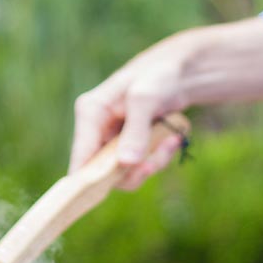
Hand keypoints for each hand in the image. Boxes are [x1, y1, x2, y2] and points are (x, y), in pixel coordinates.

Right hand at [70, 35, 191, 189]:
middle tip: (152, 163)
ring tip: (171, 141)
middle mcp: (98, 129)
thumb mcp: (146, 98)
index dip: (88, 181)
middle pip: (103, 173)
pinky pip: (141, 166)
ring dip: (151, 162)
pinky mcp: (131, 145)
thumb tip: (126, 163)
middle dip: (133, 171)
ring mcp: (114, 139)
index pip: (81, 159)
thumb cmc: (158, 76)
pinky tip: (173, 138)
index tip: (108, 190)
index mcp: (90, 113)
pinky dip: (159, 156)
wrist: (182, 71)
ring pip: (126, 173)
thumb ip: (136, 130)